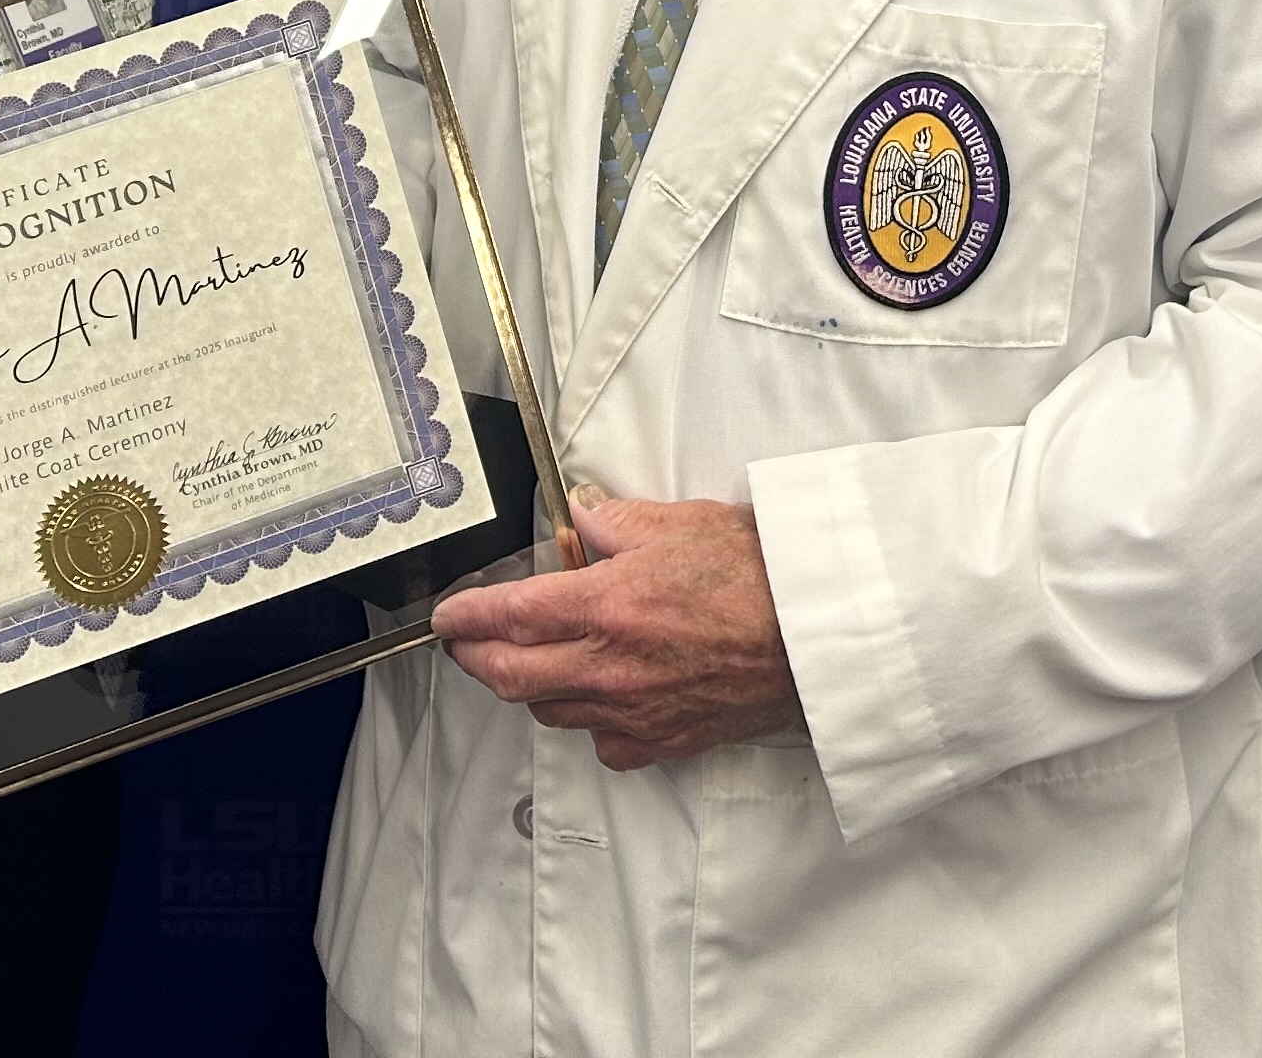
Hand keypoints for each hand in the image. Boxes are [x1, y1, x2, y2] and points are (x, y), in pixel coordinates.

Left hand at [429, 492, 802, 769]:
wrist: (815, 631)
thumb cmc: (756, 572)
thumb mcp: (676, 521)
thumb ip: (613, 521)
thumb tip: (581, 521)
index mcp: (607, 605)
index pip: (508, 615)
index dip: (466, 616)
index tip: (446, 615)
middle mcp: (610, 666)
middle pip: (510, 675)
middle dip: (475, 658)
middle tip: (464, 643)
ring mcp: (634, 711)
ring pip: (550, 711)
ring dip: (526, 686)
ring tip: (526, 662)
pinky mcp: (664, 739)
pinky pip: (602, 741)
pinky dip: (584, 719)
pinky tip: (593, 697)